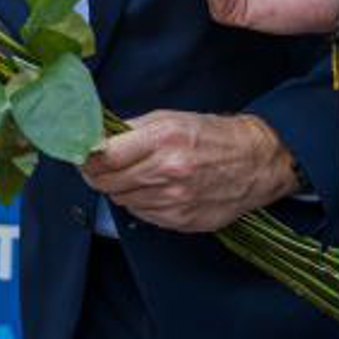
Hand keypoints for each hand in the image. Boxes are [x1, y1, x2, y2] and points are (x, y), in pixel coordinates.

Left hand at [80, 111, 298, 232]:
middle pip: (106, 182)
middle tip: (98, 167)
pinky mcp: (181, 220)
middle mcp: (167, 170)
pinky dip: (140, 202)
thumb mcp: (170, 119)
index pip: (104, 156)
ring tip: (134, 175)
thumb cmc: (211, 136)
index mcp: (162, 139)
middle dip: (96, 174)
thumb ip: (131, 130)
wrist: (255, 162)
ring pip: (121, 199)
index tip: (83, 155)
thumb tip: (95, 139)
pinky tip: (153, 189)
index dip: (86, 157)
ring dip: (119, 188)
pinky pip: (141, 214)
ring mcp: (175, 199)